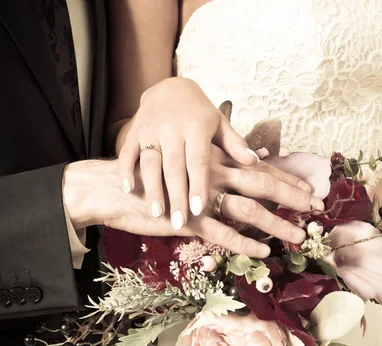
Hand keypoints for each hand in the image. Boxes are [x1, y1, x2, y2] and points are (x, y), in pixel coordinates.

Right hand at [62, 149, 315, 257]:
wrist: (114, 188)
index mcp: (214, 161)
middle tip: (316, 209)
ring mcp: (200, 198)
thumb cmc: (155, 177)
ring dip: (275, 223)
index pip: (259, 168)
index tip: (311, 190)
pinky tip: (261, 251)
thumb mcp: (188, 164)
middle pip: (260, 184)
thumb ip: (221, 161)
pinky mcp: (186, 220)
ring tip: (297, 235)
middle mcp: (212, 175)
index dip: (287, 179)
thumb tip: (254, 158)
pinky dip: (243, 242)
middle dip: (291, 197)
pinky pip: (220, 233)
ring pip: (246, 209)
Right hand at [116, 77, 260, 229]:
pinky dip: (126, 171)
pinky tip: (128, 191)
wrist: (168, 87)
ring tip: (156, 214)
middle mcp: (172, 129)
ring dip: (152, 189)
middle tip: (179, 222)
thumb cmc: (199, 113)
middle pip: (174, 167)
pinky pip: (127, 153)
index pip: (198, 161)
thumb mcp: (219, 124)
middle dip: (176, 196)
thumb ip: (235, 144)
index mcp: (196, 127)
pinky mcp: (133, 133)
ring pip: (149, 163)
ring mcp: (150, 130)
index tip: (199, 209)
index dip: (198, 185)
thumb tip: (255, 160)